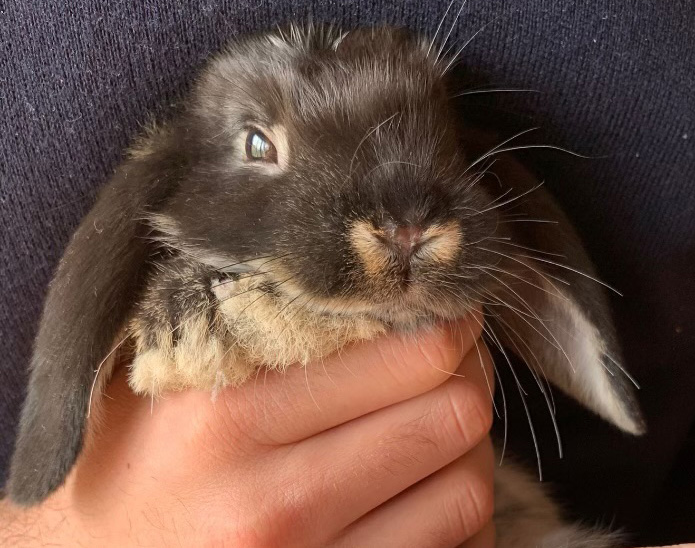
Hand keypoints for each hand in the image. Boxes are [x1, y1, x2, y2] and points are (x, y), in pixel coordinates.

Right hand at [1, 312, 495, 546]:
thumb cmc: (131, 463)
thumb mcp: (167, 374)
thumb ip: (251, 316)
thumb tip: (366, 267)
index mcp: (227, 415)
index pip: (410, 350)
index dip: (448, 321)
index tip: (443, 312)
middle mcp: (272, 499)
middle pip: (453, 414)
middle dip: (470, 376)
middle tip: (451, 362)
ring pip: (468, 485)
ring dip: (467, 446)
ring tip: (435, 424)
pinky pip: (454, 547)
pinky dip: (454, 509)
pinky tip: (424, 485)